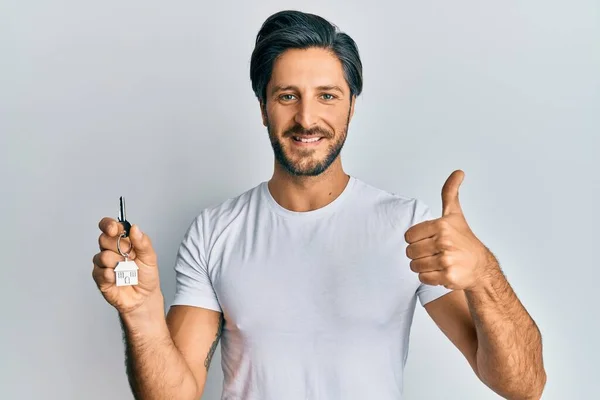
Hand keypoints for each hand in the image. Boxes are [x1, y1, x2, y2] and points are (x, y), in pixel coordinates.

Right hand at [92, 218, 159, 314]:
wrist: (144, 297)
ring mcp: (103, 264)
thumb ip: (143, 242)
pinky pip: (100, 272)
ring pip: (102, 256)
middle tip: (129, 256)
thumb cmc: (146, 276)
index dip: (109, 225)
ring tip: (126, 270)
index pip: (109, 227)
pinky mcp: (99, 277)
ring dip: (117, 264)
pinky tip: (119, 279)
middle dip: (117, 247)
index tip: (114, 229)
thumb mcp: (150, 257)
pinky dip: (112, 275)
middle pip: (103, 239)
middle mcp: (110, 250)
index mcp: (123, 242)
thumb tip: (135, 228)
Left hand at [404, 170, 496, 290]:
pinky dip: (428, 278)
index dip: (416, 240)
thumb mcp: (455, 214)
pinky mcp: (447, 276)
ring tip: (437, 262)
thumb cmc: (464, 240)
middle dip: (419, 255)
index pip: (409, 236)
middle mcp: (444, 241)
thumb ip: (450, 192)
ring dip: (423, 267)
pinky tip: (440, 272)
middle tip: (434, 253)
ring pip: (414, 266)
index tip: (430, 240)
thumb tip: (458, 172)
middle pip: (410, 252)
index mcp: (441, 225)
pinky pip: (422, 278)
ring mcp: (446, 259)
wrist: (480, 266)